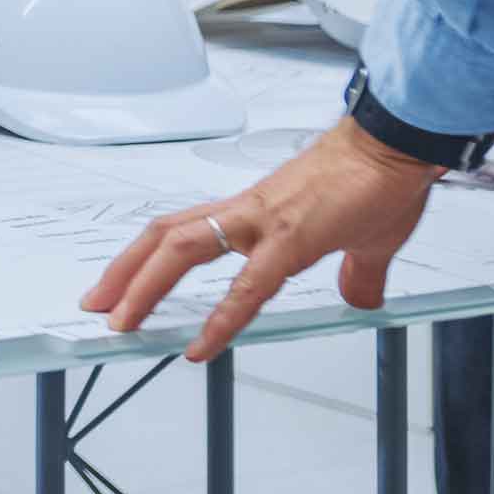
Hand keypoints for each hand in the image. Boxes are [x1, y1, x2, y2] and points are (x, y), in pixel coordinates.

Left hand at [84, 117, 439, 360]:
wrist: (396, 147)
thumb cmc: (377, 181)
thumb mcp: (362, 240)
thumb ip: (353, 272)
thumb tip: (357, 296)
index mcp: (253, 212)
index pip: (184, 233)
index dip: (151, 261)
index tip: (129, 292)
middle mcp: (246, 213)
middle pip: (164, 236)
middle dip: (124, 272)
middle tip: (98, 305)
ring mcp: (262, 221)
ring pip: (182, 247)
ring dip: (145, 286)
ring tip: (123, 321)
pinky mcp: (291, 237)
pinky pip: (247, 284)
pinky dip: (221, 319)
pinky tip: (202, 346)